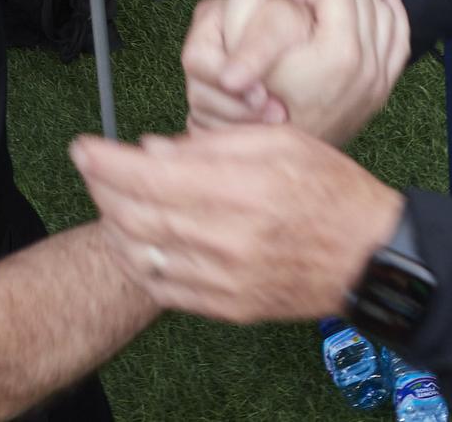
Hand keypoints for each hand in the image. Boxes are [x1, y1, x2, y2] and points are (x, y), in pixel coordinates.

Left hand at [71, 124, 404, 322]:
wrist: (369, 256)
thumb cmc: (330, 188)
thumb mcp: (278, 142)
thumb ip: (210, 145)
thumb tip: (151, 150)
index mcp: (238, 188)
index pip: (146, 175)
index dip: (104, 161)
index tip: (82, 146)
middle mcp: (225, 238)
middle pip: (134, 215)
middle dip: (100, 188)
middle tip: (91, 167)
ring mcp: (224, 279)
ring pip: (141, 255)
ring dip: (113, 225)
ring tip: (110, 200)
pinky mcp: (228, 308)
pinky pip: (163, 289)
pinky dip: (139, 263)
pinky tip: (136, 241)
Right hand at [183, 0, 411, 144]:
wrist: (278, 158)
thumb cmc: (258, 104)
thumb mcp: (247, 53)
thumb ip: (248, 6)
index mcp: (339, 53)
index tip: (290, 6)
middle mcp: (368, 67)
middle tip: (305, 10)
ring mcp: (378, 81)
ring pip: (385, 13)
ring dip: (361, 2)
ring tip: (332, 8)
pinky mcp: (382, 91)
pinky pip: (400, 39)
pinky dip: (394, 15)